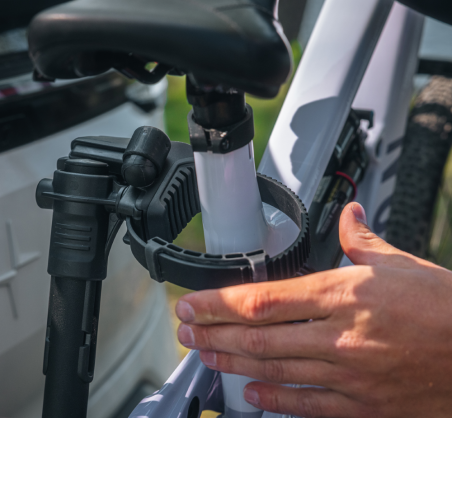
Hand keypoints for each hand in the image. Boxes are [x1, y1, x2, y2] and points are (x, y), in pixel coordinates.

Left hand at [175, 203, 451, 416]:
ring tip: (205, 356)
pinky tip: (251, 395)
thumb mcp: (401, 263)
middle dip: (215, 332)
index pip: (265, 299)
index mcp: (344, 294)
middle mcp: (340, 335)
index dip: (220, 302)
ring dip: (233, 363)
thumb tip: (348, 216)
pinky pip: (309, 406)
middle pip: (259, 337)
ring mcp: (349, 375)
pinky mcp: (364, 406)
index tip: (194, 303)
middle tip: (186, 331)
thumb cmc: (445, 306)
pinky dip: (276, 401)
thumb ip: (361, 240)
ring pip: (275, 370)